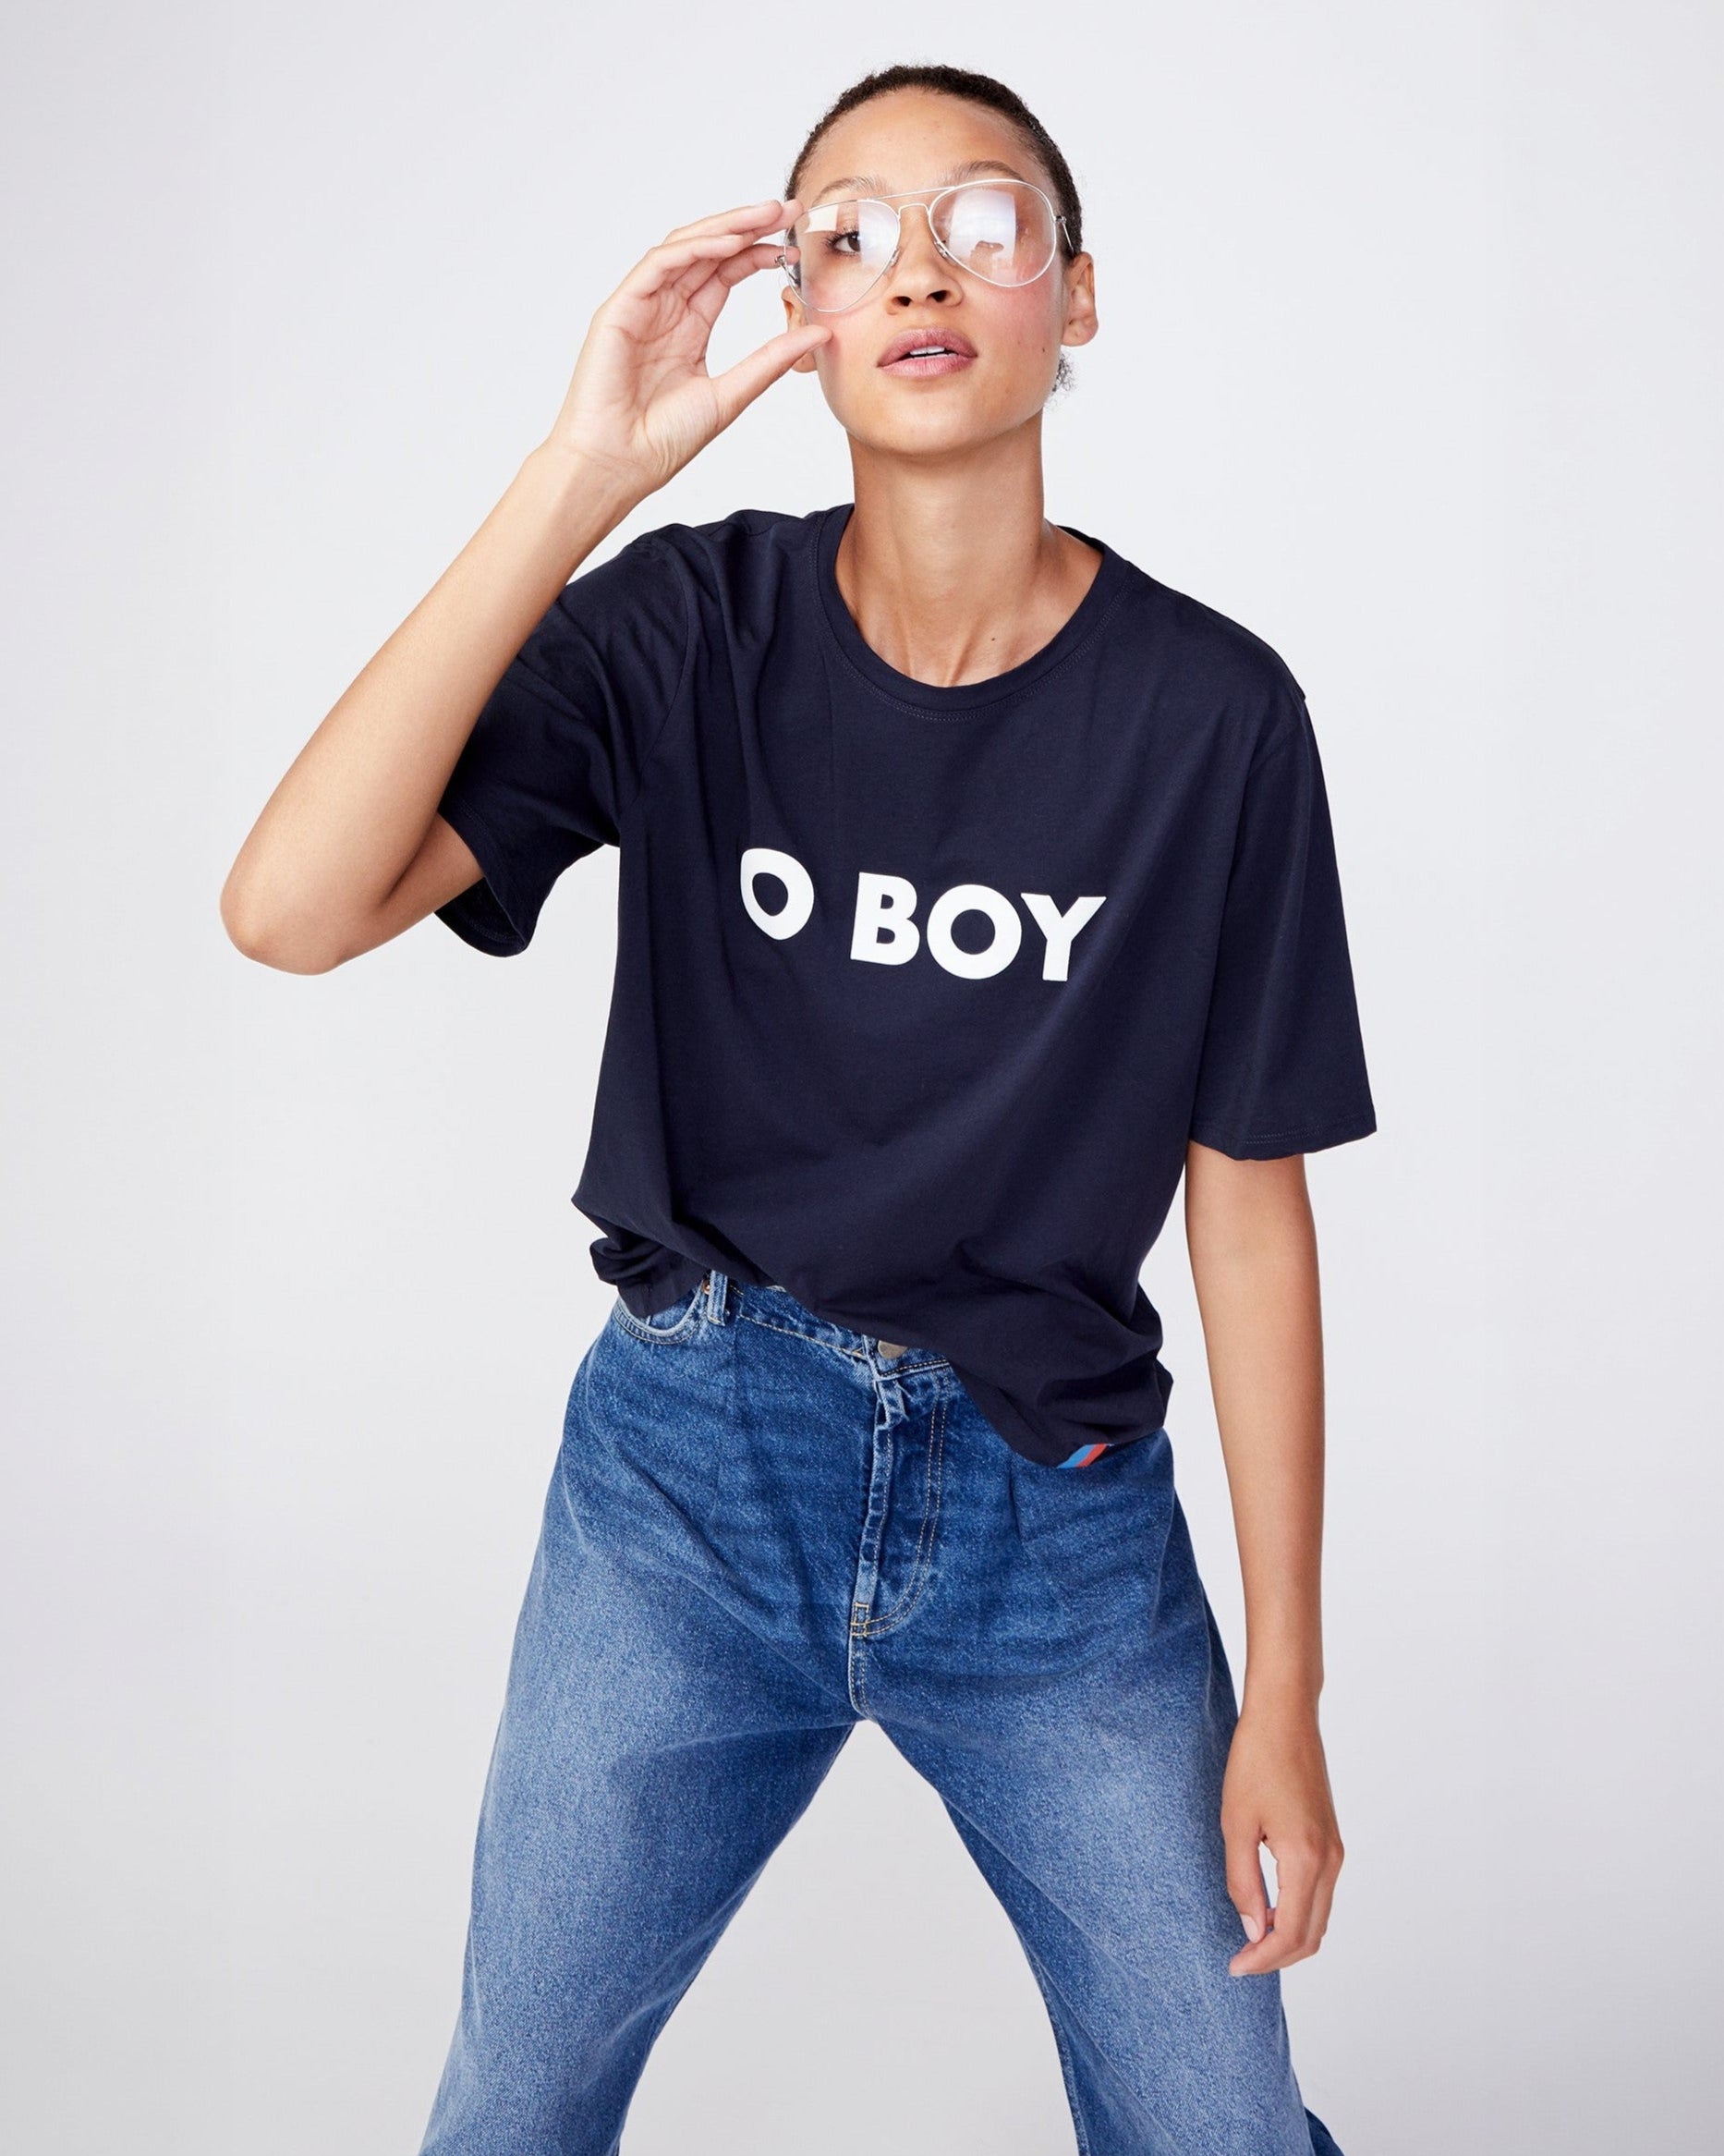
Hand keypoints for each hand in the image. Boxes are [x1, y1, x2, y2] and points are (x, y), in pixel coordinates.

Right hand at [540, 195, 830, 501]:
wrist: (619, 465)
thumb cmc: (662, 440)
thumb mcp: (731, 394)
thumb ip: (772, 361)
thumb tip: (820, 333)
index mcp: (688, 329)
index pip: (725, 274)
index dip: (758, 253)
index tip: (795, 243)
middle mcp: (664, 310)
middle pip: (707, 252)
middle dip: (747, 227)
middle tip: (787, 208)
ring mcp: (640, 306)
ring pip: (684, 248)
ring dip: (724, 228)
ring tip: (764, 214)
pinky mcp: (619, 309)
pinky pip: (659, 264)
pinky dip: (693, 249)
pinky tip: (727, 243)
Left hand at [1221, 1697, 1343, 1975]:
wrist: (1286, 1716)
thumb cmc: (1255, 1761)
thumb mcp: (1237, 1823)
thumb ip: (1243, 1881)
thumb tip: (1253, 1928)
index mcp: (1307, 1858)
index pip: (1292, 1933)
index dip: (1263, 1958)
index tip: (1234, 1966)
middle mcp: (1331, 1861)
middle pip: (1313, 1934)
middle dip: (1278, 1956)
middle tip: (1240, 1960)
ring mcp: (1336, 1851)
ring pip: (1320, 1917)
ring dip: (1289, 1937)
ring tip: (1250, 1939)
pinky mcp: (1332, 1840)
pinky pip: (1320, 1894)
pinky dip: (1298, 1913)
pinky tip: (1268, 1909)